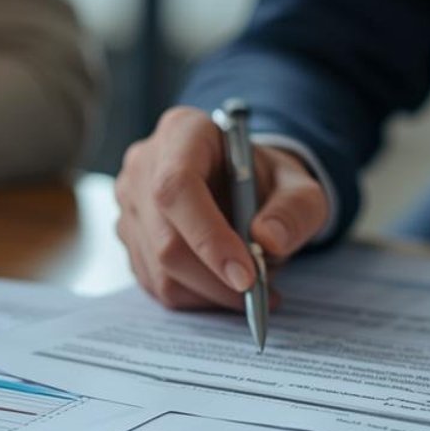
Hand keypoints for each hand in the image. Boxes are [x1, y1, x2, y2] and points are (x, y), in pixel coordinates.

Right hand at [115, 106, 330, 308]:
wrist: (243, 184)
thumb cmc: (266, 181)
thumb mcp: (300, 186)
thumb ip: (295, 210)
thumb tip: (269, 241)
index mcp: (183, 133)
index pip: (177, 186)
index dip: (208, 236)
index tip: (246, 276)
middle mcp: (144, 165)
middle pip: (166, 239)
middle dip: (216, 278)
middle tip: (259, 292)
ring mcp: (130, 203)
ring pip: (159, 270)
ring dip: (210, 292)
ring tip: (250, 286)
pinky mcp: (129, 238)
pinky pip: (155, 284)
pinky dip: (196, 297)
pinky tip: (224, 286)